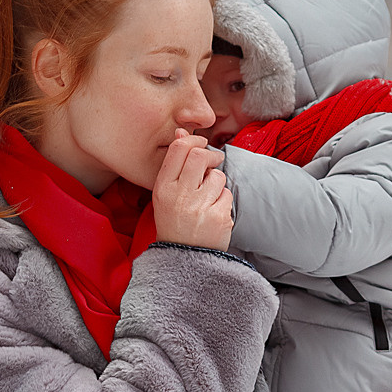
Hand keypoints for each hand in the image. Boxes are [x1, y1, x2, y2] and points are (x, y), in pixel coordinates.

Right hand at [152, 128, 233, 249]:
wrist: (182, 260)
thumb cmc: (174, 222)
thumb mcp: (165, 193)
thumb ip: (174, 164)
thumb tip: (182, 132)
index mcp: (163, 187)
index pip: (180, 149)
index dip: (194, 141)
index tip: (201, 145)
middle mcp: (180, 195)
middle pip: (201, 156)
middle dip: (211, 156)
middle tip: (214, 162)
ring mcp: (199, 206)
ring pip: (217, 176)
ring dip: (217, 183)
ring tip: (208, 198)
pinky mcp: (218, 217)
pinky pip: (227, 195)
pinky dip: (223, 202)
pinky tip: (213, 213)